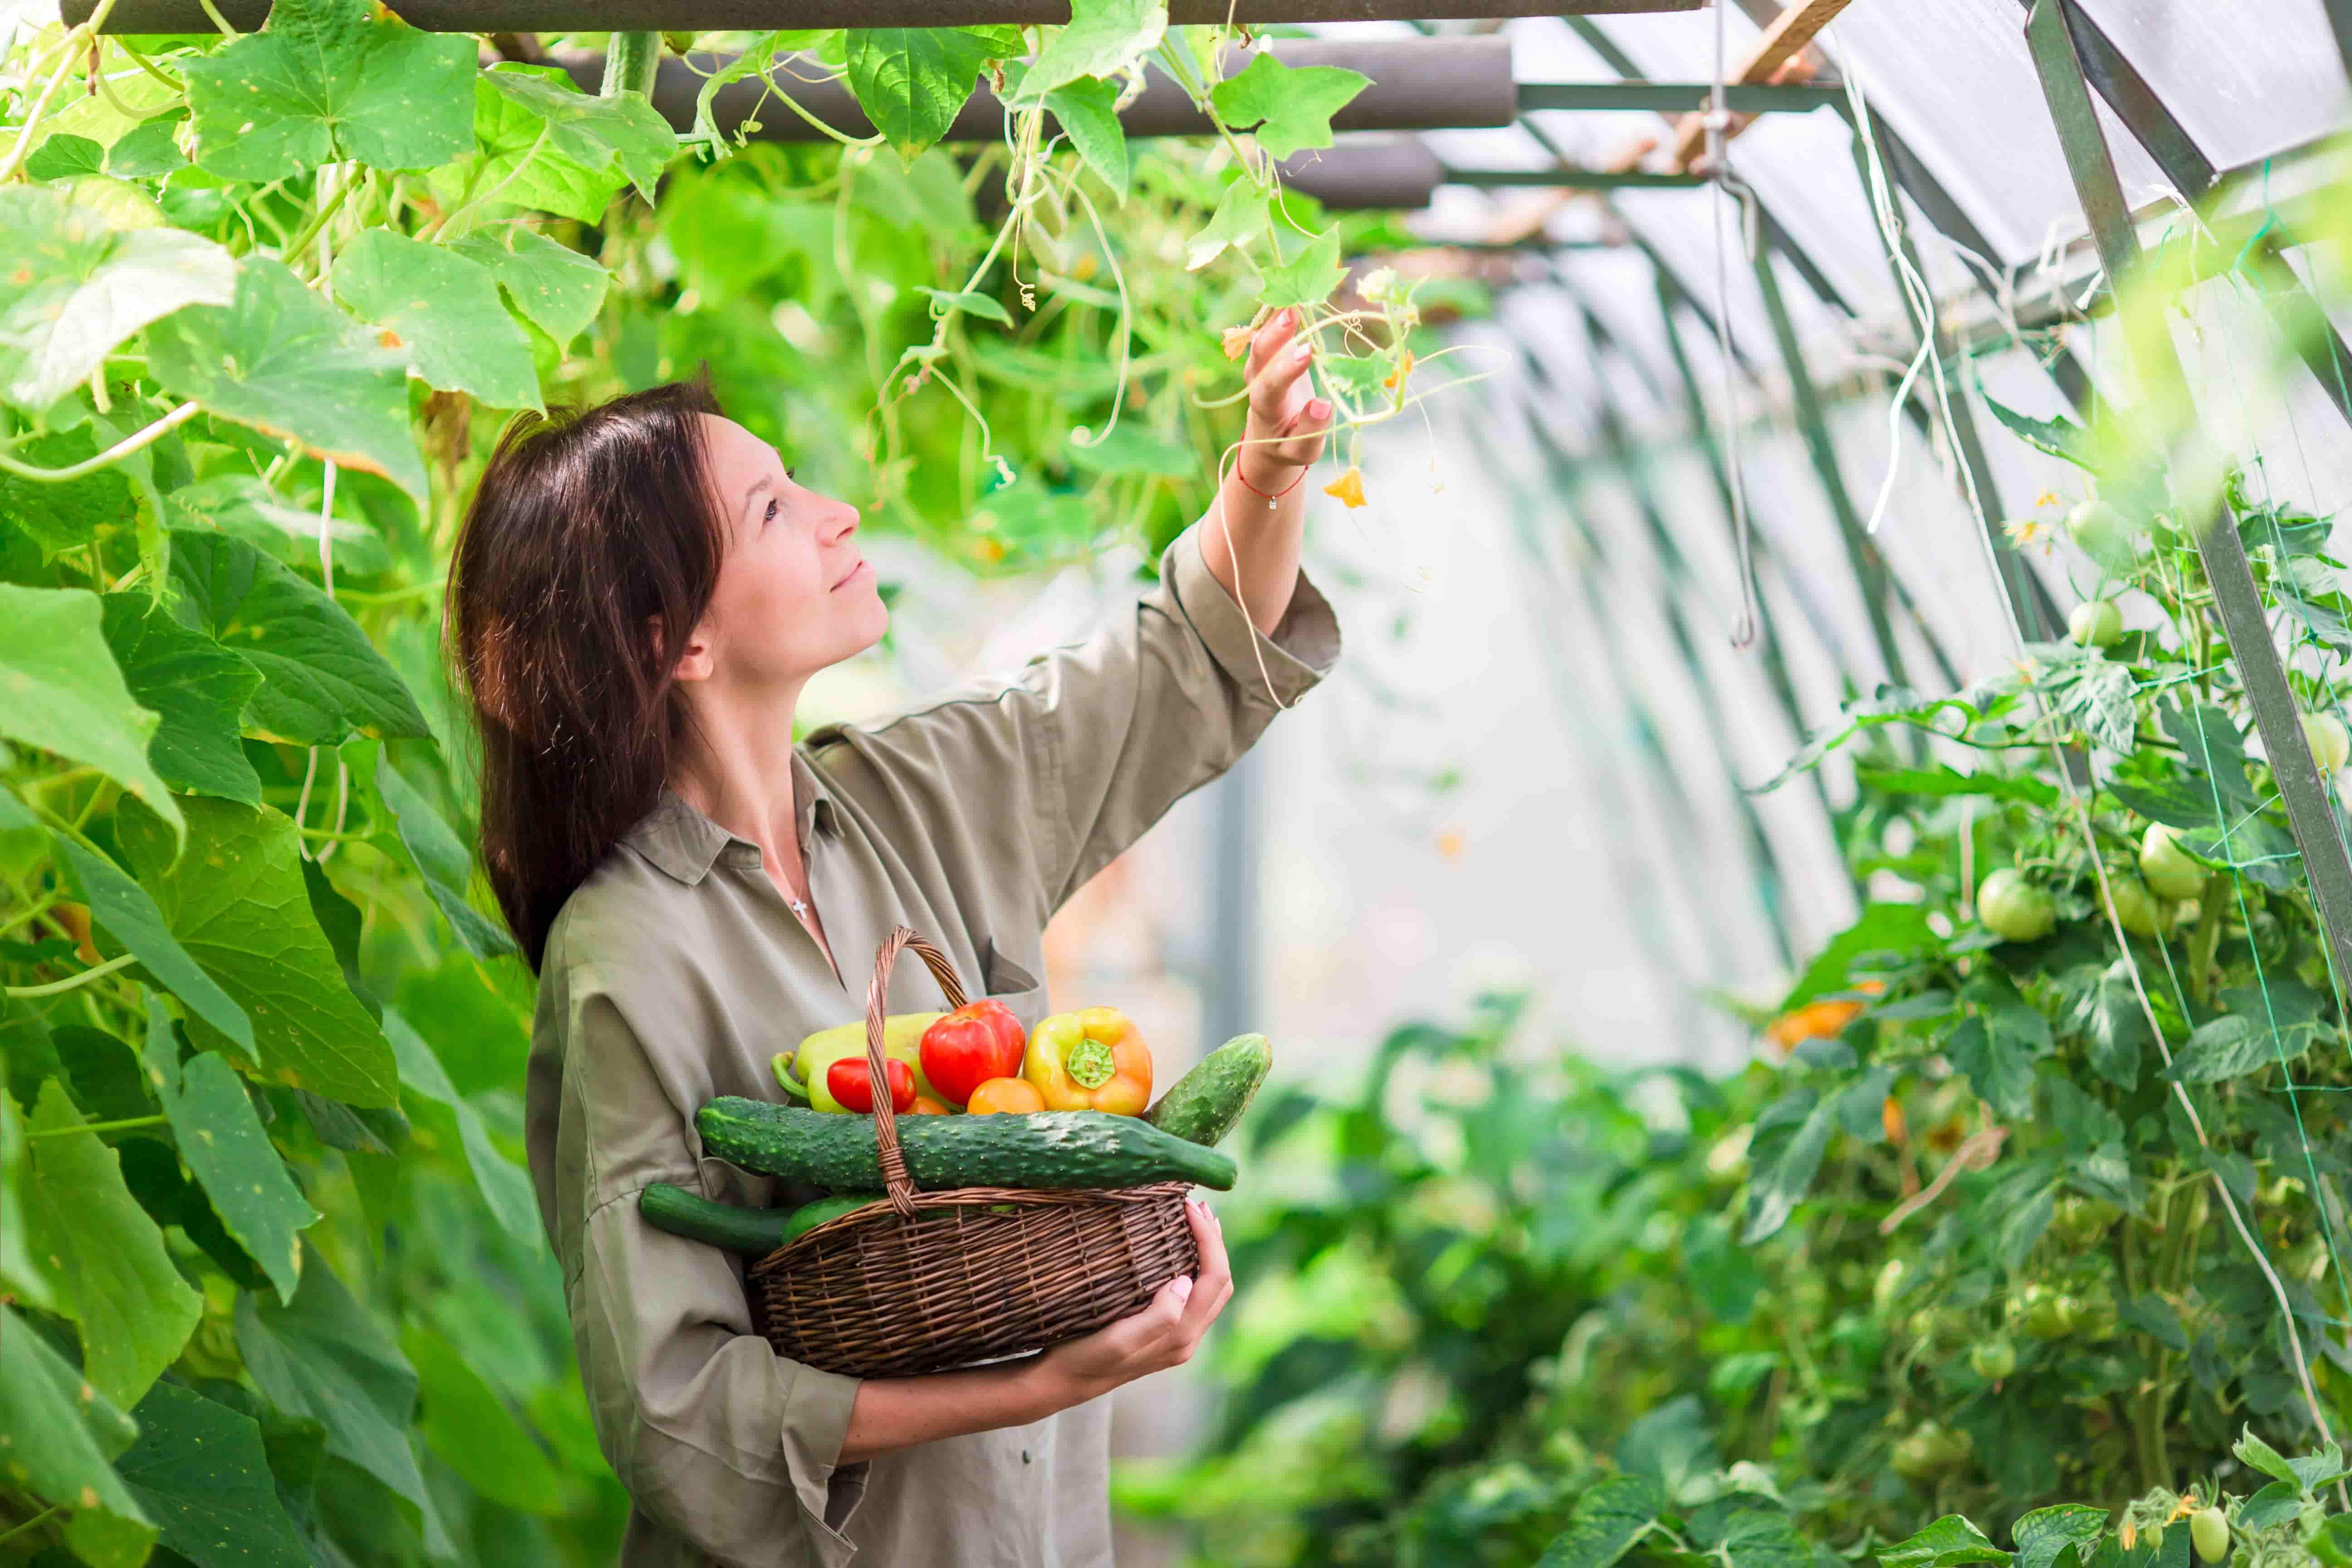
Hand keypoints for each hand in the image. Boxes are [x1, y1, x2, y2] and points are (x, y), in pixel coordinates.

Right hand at [1034, 1196, 1232, 1402]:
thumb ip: (1159, 1316)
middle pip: (1220, 1283)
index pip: (1213, 1278)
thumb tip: (1187, 1281)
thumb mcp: (1119, 1340)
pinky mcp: (1164, 1334)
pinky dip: (1196, 1266)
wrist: (1062, 1383)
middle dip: (1215, 1241)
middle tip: (1196, 1206)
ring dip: (1209, 1253)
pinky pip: (1195, 1296)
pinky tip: (1178, 1251)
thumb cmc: (1085, 1358)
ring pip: (1210, 1289)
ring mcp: (1177, 1338)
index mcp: (1181, 1336)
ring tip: (1195, 1220)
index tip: (1187, 1206)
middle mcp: (1186, 1339)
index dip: (1208, 1239)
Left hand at [1237, 309, 1332, 493]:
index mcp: (1265, 408)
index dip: (1286, 370)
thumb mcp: (1301, 448)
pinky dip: (1280, 308)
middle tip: (1292, 312)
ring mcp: (1259, 363)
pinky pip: (1270, 327)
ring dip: (1275, 314)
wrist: (1270, 437)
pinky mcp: (1267, 352)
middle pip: (1258, 356)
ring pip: (1262, 336)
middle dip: (1275, 334)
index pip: (1270, 387)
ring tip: (1293, 292)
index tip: (1307, 353)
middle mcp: (1256, 382)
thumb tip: (1323, 404)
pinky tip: (1293, 287)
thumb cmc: (1289, 446)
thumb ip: (1310, 429)